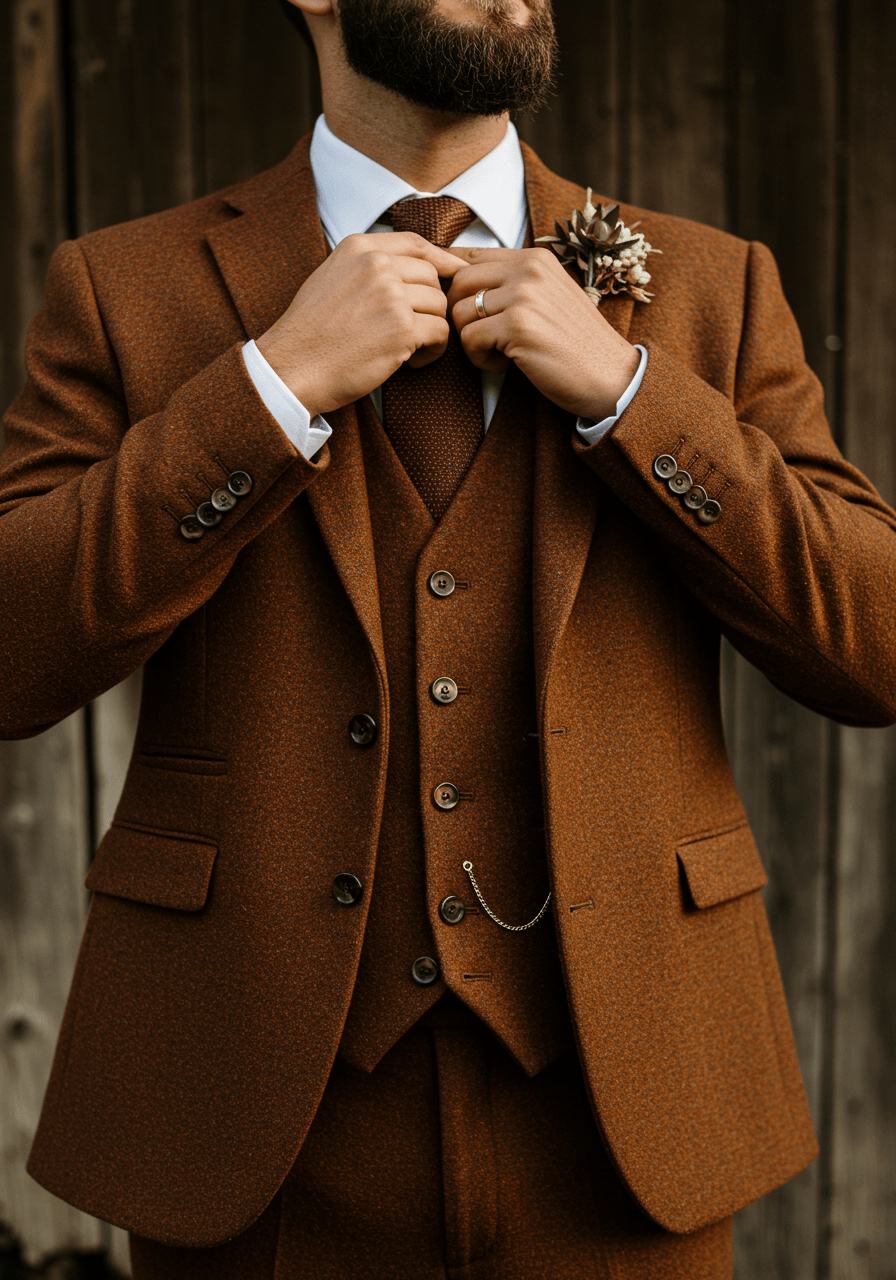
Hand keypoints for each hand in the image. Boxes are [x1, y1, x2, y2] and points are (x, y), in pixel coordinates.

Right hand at [256, 233, 463, 418]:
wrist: (292, 367)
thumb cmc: (310, 332)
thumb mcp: (332, 278)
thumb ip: (368, 266)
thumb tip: (410, 267)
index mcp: (360, 248)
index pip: (417, 243)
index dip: (441, 260)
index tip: (453, 274)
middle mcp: (377, 265)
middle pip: (432, 277)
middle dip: (428, 305)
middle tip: (410, 329)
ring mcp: (392, 295)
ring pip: (439, 305)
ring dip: (430, 329)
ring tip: (406, 348)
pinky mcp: (403, 329)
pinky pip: (441, 333)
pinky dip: (432, 351)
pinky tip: (410, 361)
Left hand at [446, 247, 639, 419]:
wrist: (611, 377)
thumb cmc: (576, 344)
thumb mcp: (548, 298)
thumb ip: (513, 283)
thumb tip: (459, 277)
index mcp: (535, 258)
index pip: (471, 254)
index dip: (455, 282)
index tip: (465, 309)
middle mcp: (529, 269)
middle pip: (458, 281)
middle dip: (460, 315)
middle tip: (483, 338)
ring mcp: (524, 296)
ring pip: (459, 312)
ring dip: (470, 340)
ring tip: (499, 354)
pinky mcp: (518, 326)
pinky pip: (469, 339)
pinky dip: (480, 359)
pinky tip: (504, 365)